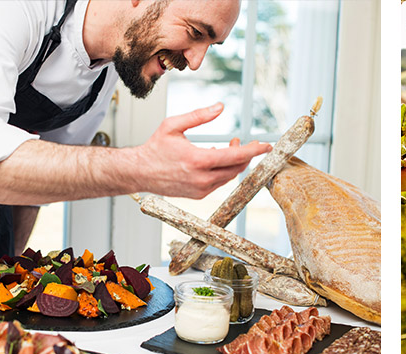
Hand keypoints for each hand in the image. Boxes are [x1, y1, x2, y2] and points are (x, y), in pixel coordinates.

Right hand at [132, 103, 271, 198]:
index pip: (236, 156)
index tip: (267, 146)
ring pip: (230, 176)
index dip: (254, 151)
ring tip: (229, 148)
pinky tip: (216, 159)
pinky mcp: (199, 195)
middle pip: (237, 167)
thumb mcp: (173, 125)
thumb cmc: (154, 148)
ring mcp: (201, 189)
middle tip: (240, 141)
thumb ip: (199, 116)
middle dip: (245, 154)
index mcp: (198, 160)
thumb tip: (220, 107)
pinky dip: (224, 171)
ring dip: (235, 162)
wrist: (138, 172)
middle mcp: (202, 178)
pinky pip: (220, 182)